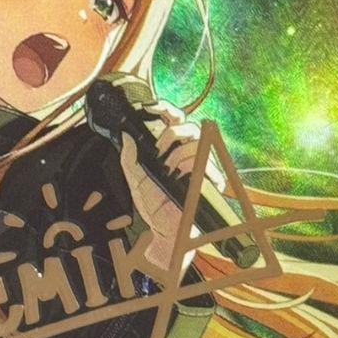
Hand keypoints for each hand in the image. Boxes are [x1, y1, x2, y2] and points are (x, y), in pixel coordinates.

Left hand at [118, 100, 224, 272]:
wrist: (163, 229)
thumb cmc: (154, 206)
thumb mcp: (135, 179)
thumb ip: (130, 158)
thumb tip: (125, 136)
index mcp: (173, 150)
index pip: (177, 120)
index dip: (168, 109)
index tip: (152, 108)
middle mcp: (189, 155)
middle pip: (191, 127)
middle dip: (173, 133)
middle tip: (159, 149)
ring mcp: (202, 166)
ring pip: (198, 143)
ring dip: (179, 154)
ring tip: (167, 170)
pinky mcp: (211, 181)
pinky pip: (207, 164)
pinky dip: (192, 167)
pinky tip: (179, 177)